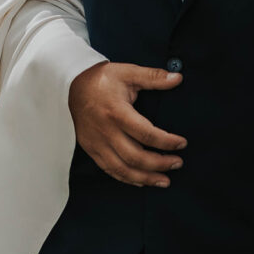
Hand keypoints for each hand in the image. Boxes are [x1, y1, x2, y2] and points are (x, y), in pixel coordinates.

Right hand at [69, 62, 186, 186]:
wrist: (71, 86)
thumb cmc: (101, 79)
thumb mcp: (128, 72)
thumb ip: (153, 77)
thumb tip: (178, 78)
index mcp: (116, 112)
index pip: (146, 134)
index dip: (167, 142)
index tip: (182, 143)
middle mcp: (106, 131)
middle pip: (135, 157)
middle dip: (160, 164)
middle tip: (178, 163)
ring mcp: (97, 143)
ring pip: (122, 169)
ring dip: (145, 178)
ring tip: (164, 180)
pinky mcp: (91, 149)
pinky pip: (109, 169)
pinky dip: (127, 179)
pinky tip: (141, 181)